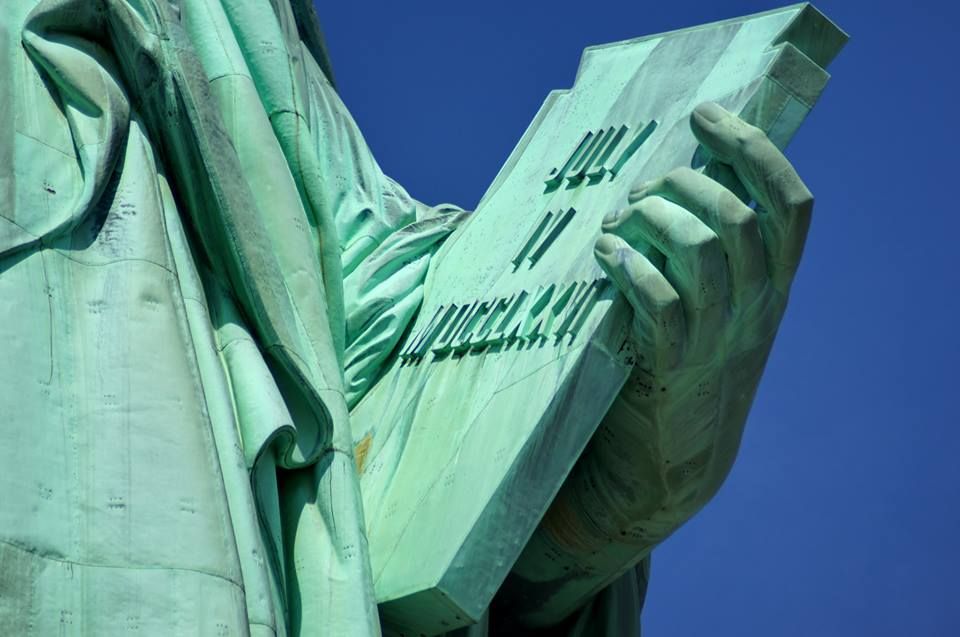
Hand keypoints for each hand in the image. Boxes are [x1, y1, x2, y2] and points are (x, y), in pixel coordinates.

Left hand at [590, 101, 813, 543]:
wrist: (669, 465)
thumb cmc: (680, 369)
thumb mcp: (714, 313)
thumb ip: (708, 256)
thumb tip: (669, 182)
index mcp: (772, 288)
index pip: (791, 204)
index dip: (753, 149)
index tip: (707, 116)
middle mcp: (755, 309)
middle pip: (740, 216)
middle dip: (684, 183)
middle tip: (642, 190)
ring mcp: (716, 340)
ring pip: (704, 249)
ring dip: (654, 219)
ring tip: (619, 222)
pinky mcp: (670, 367)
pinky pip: (660, 301)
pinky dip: (629, 265)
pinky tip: (604, 254)